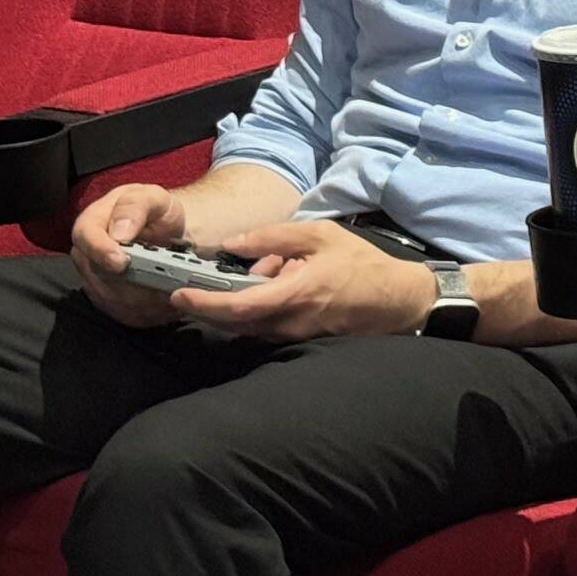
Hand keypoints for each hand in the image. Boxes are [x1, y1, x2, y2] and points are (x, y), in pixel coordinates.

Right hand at [70, 183, 190, 327]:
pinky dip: (148, 313)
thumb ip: (136, 206)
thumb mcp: (154, 197)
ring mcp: (95, 279)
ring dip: (143, 300)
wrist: (169, 231)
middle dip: (131, 282)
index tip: (122, 262)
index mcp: (93, 222)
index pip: (85, 237)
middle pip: (98, 274)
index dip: (101, 251)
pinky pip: (123, 314)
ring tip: (172, 292)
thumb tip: (119, 232)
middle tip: (163, 282)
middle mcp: (87, 253)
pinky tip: (168, 303)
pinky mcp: (109, 300)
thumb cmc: (159, 211)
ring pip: (111, 299)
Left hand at [168, 221, 436, 340]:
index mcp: (294, 294)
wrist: (397, 300)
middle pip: (234, 320)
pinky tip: (278, 281)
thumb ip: (275, 237)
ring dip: (240, 300)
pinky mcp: (299, 340)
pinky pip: (265, 326)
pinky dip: (257, 306)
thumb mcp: (321, 235)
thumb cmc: (362, 264)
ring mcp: (294, 336)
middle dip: (213, 301)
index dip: (205, 303)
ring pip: (248, 324)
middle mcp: (289, 322)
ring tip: (269, 268)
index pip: (237, 306)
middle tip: (209, 275)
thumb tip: (232, 243)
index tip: (179, 294)